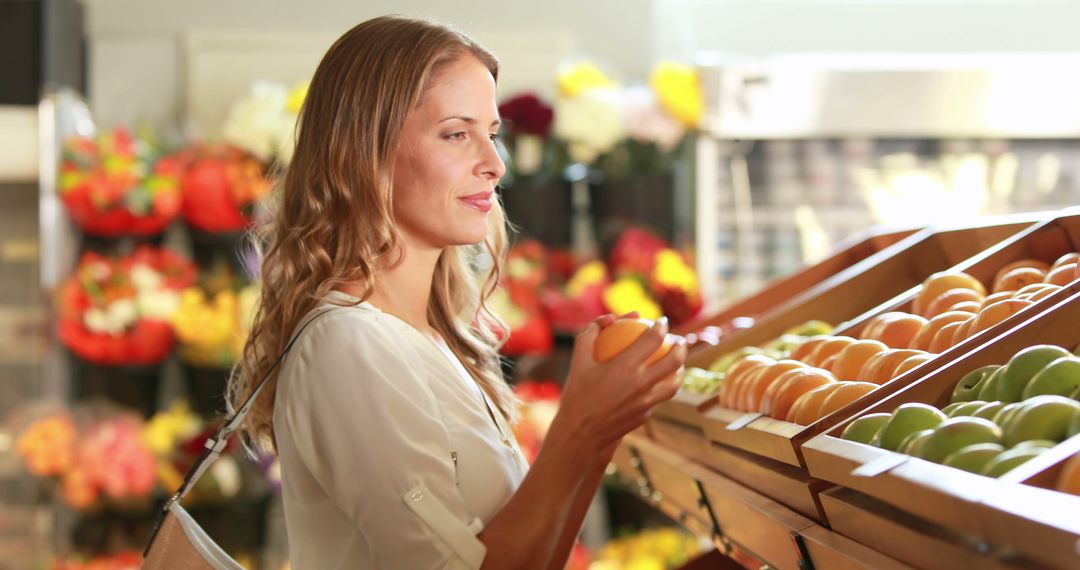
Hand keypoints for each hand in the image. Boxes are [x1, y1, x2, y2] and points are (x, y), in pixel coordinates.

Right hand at [551, 313, 686, 456]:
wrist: (581, 433)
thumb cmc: (577, 393)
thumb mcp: (578, 360)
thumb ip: (591, 334)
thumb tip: (609, 318)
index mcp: (624, 367)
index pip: (653, 339)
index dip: (662, 327)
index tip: (662, 322)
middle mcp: (640, 384)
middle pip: (673, 361)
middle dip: (681, 346)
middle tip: (678, 340)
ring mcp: (646, 403)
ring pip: (674, 383)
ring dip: (680, 369)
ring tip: (677, 363)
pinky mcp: (645, 416)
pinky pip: (659, 397)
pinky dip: (663, 387)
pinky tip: (659, 383)